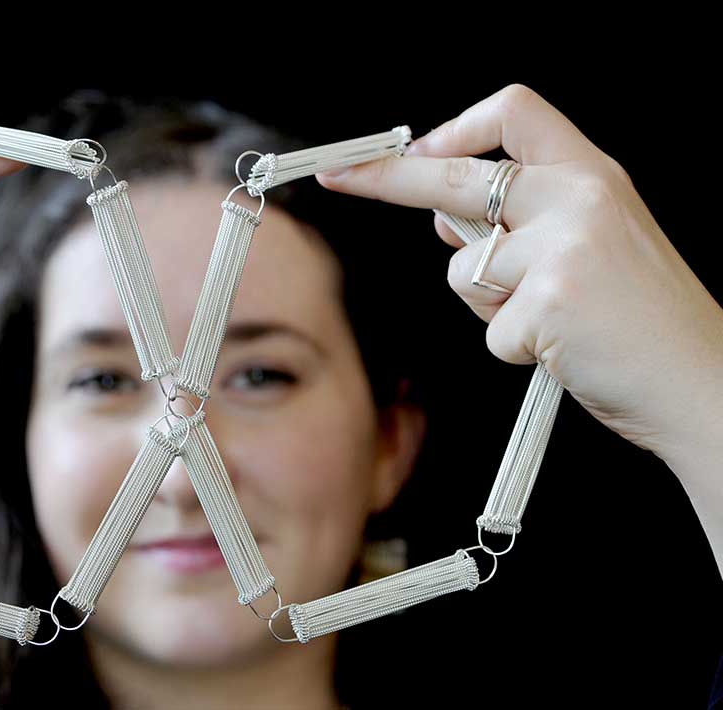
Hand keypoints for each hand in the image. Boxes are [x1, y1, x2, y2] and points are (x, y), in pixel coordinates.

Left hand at [315, 84, 722, 465]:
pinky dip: (511, 347)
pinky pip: (487, 329)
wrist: (701, 381)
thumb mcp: (598, 242)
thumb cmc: (644, 319)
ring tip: (549, 319)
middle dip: (385, 177)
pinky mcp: (547, 303)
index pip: (514, 113)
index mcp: (592, 175)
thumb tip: (444, 219)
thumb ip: (528, 219)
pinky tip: (558, 348)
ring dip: (485, 303)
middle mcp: (577, 198)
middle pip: (455, 177)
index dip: (455, 128)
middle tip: (338, 175)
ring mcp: (561, 248)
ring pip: (462, 270)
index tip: (415, 149)